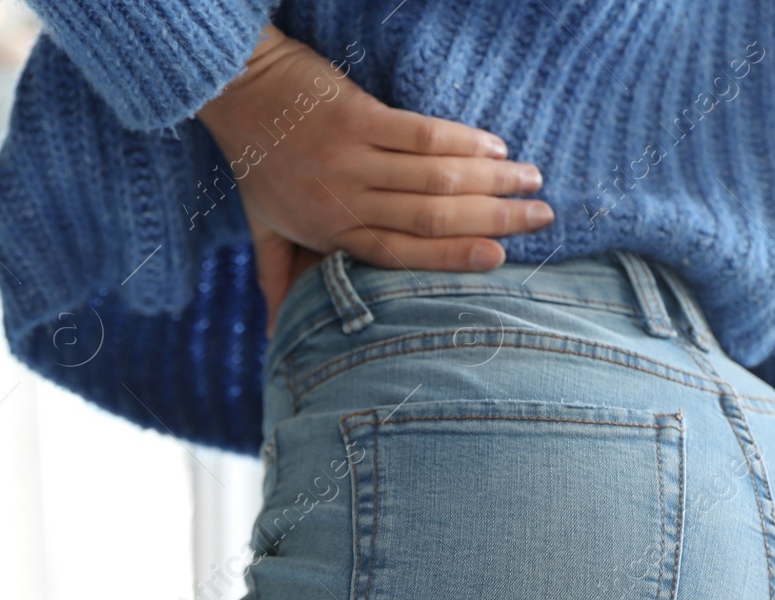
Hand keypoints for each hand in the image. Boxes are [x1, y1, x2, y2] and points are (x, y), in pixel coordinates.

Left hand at [197, 23, 552, 333]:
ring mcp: (351, 157)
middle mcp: (344, 200)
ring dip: (490, 178)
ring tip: (531, 180)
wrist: (234, 89)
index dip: (452, 259)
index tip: (500, 259)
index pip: (400, 254)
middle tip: (540, 218)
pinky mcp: (356, 115)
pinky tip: (495, 144)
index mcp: (329, 232)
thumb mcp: (261, 227)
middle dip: (492, 219)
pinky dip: (462, 140)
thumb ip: (276, 278)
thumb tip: (273, 336)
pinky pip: (420, 133)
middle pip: (430, 219)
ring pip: (434, 177)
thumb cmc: (253, 160)